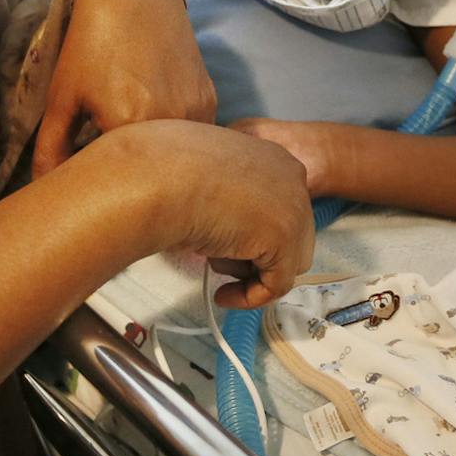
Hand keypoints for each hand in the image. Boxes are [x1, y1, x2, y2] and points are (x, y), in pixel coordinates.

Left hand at [35, 0, 215, 178]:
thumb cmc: (90, 46)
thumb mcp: (62, 100)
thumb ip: (51, 151)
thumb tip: (43, 189)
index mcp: (129, 126)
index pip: (113, 177)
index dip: (95, 174)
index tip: (82, 156)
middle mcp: (170, 124)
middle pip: (146, 169)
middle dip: (125, 165)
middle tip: (104, 137)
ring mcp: (196, 113)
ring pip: (172, 155)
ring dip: (153, 154)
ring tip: (131, 122)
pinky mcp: (209, 101)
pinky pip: (191, 135)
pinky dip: (173, 137)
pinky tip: (154, 109)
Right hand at [90, 119, 316, 308]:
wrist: (162, 178)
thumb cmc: (167, 173)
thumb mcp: (205, 177)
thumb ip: (227, 194)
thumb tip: (225, 223)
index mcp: (273, 158)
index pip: (279, 206)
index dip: (254, 232)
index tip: (226, 244)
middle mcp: (292, 178)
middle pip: (291, 233)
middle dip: (257, 252)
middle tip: (219, 258)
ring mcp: (294, 207)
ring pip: (287, 260)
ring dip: (252, 271)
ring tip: (212, 261)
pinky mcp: (285, 238)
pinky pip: (276, 284)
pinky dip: (250, 297)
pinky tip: (222, 295)